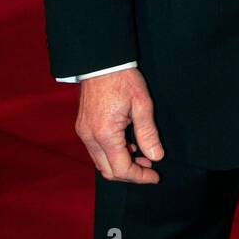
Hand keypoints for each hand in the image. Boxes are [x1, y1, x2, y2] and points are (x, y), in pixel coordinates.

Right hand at [74, 68, 164, 182]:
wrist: (101, 62)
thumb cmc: (123, 79)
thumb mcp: (142, 104)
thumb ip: (148, 133)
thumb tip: (156, 157)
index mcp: (105, 134)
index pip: (121, 169)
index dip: (139, 177)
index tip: (155, 176)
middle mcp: (90, 138)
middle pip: (108, 171)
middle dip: (130, 174)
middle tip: (150, 168)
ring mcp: (83, 133)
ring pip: (101, 163)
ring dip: (121, 165)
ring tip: (143, 156)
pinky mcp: (82, 127)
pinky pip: (96, 151)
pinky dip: (112, 155)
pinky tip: (128, 146)